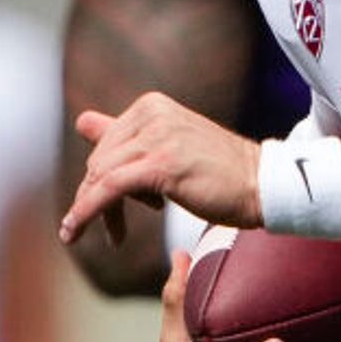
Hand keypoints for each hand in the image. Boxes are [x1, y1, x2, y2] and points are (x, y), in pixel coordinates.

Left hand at [64, 93, 259, 244]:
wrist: (265, 186)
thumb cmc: (224, 174)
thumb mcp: (170, 146)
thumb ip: (124, 133)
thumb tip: (83, 121)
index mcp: (152, 106)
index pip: (107, 144)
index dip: (99, 178)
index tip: (103, 204)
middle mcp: (152, 113)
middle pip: (100, 160)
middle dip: (96, 197)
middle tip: (112, 229)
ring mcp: (157, 136)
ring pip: (101, 176)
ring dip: (91, 210)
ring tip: (105, 235)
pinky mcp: (160, 164)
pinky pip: (108, 188)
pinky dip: (87, 211)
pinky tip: (75, 230)